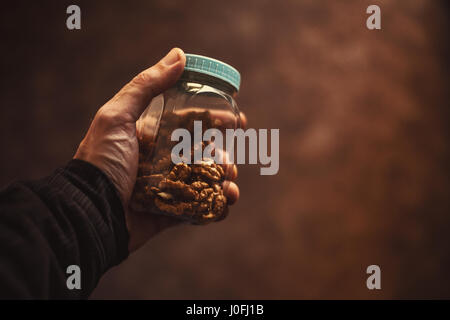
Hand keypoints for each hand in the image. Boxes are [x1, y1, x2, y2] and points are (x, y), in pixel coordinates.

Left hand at [74, 48, 244, 251]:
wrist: (89, 212)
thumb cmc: (101, 162)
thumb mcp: (117, 116)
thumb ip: (146, 85)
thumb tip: (179, 55)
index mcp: (151, 136)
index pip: (190, 122)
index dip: (215, 119)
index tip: (237, 119)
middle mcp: (161, 160)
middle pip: (203, 152)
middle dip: (223, 154)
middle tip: (232, 158)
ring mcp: (167, 187)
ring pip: (206, 180)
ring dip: (224, 178)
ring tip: (229, 180)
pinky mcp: (170, 212)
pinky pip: (201, 208)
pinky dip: (218, 205)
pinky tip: (226, 199)